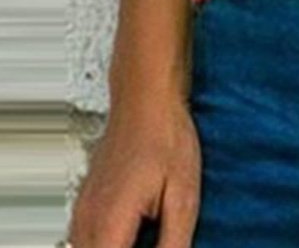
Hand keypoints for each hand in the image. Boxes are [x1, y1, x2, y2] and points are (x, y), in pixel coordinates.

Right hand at [65, 91, 200, 247]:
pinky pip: (85, 241)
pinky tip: (135, 234)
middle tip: (155, 239)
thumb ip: (174, 243)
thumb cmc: (165, 136)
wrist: (147, 98)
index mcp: (109, 222)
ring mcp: (83, 211)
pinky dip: (108, 244)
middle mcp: (87, 220)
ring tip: (148, 236)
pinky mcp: (86, 203)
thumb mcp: (183, 197)